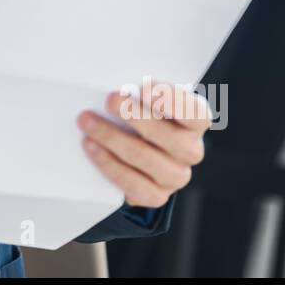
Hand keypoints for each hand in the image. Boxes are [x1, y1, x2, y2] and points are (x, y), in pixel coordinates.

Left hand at [76, 80, 210, 209]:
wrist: (135, 158)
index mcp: (196, 122)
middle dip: (135, 115)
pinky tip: (91, 146)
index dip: (170, 101)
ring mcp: (176, 176)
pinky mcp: (157, 196)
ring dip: (113, 138)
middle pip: (167, 136)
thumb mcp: (145, 101)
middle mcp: (191, 150)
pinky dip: (108, 163)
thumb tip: (117, 89)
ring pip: (146, 158)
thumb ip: (139, 94)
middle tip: (110, 100)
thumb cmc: (141, 116)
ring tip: (88, 122)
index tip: (143, 90)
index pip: (193, 112)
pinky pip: (133, 183)